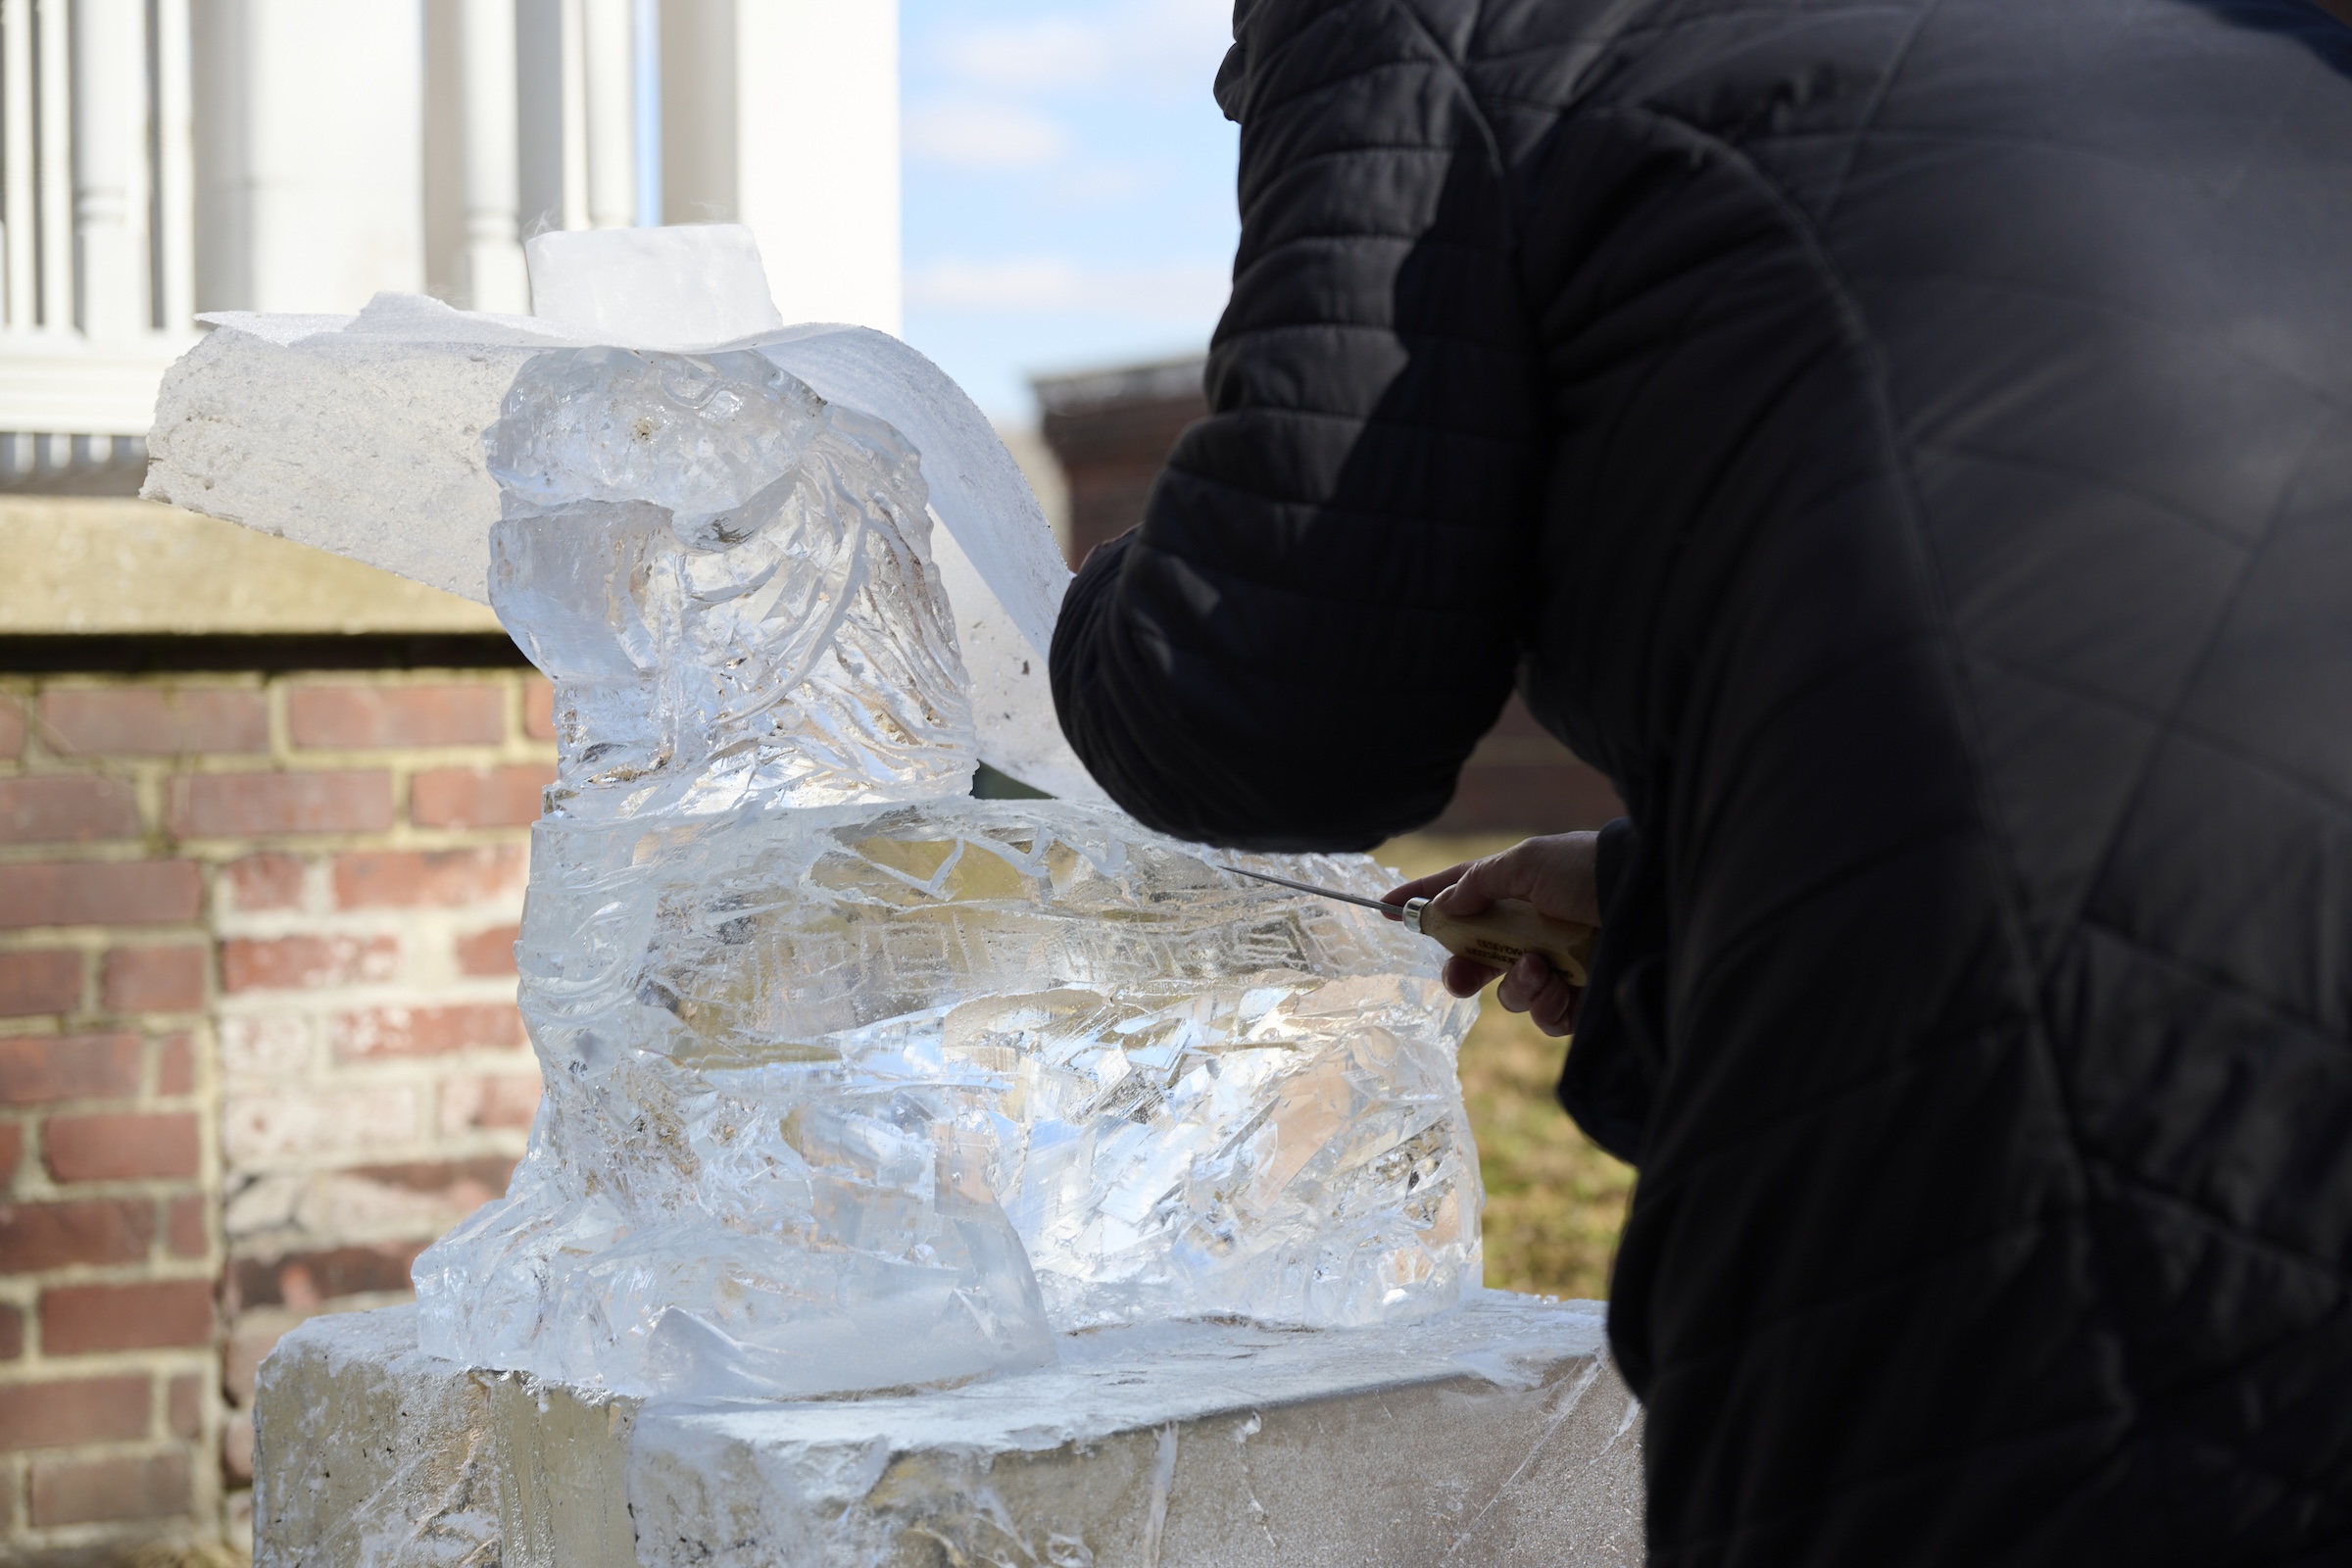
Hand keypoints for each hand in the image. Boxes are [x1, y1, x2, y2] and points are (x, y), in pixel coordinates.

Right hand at [1384, 831, 1600, 1037]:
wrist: (1649, 899)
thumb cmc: (1588, 869)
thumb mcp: (1527, 862)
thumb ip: (1479, 883)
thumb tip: (1442, 905)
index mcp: (1518, 889)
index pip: (1459, 895)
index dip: (1422, 902)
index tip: (1383, 911)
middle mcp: (1535, 928)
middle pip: (1479, 956)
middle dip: (1463, 969)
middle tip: (1458, 978)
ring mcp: (1558, 964)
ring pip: (1510, 991)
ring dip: (1516, 984)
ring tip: (1538, 967)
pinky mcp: (1581, 997)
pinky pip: (1545, 1015)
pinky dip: (1545, 1005)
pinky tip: (1559, 987)